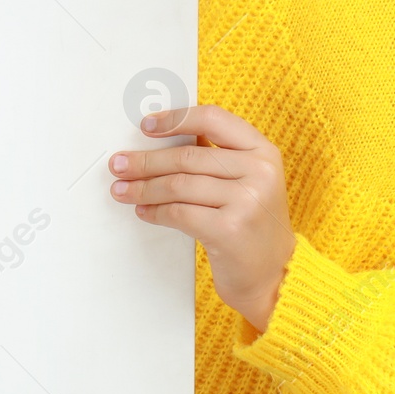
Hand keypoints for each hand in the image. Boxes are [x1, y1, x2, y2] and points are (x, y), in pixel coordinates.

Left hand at [109, 104, 294, 332]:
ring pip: (179, 185)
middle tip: (119, 164)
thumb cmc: (253, 224)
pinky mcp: (230, 229)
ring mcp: (247, 200)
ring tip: (122, 190)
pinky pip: (180, 213)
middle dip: (146, 161)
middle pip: (188, 156)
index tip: (147, 126)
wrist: (275, 274)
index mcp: (263, 151)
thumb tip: (163, 140)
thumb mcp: (248, 181)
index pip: (213, 119)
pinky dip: (156, 211)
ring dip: (144, 188)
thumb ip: (217, 157)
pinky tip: (144, 211)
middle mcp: (259, 171)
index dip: (176, 119)